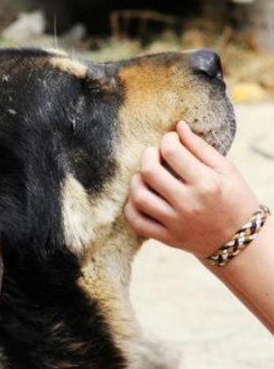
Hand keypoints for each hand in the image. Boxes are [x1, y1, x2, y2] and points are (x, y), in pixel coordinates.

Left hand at [125, 121, 259, 258]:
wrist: (238, 241)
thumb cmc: (234, 200)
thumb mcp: (226, 171)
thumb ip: (201, 148)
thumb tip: (178, 127)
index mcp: (205, 183)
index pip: (172, 152)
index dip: (167, 140)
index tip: (171, 140)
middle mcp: (188, 203)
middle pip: (149, 172)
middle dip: (147, 155)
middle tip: (153, 154)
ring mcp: (175, 223)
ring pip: (139, 197)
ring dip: (136, 181)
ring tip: (145, 176)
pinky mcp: (166, 238)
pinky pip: (137, 222)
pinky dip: (131, 208)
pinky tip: (139, 198)